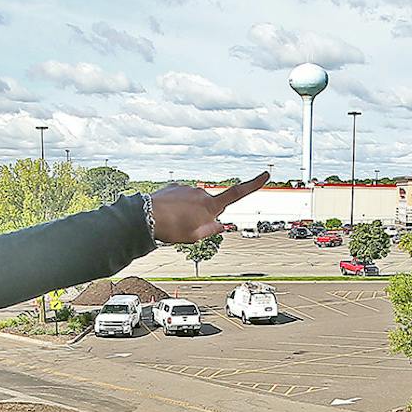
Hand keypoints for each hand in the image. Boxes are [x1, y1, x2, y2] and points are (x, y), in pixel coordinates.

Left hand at [149, 171, 269, 242]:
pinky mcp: (176, 187)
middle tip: (188, 229)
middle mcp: (201, 193)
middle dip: (204, 216)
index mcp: (211, 206)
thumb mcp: (195, 236)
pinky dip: (178, 207)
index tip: (265, 175)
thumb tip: (221, 225)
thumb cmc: (171, 228)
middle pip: (211, 205)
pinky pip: (182, 198)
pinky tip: (168, 215)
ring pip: (194, 203)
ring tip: (174, 223)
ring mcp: (188, 188)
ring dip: (189, 212)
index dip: (253, 184)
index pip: (237, 193)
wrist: (146, 216)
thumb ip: (211, 230)